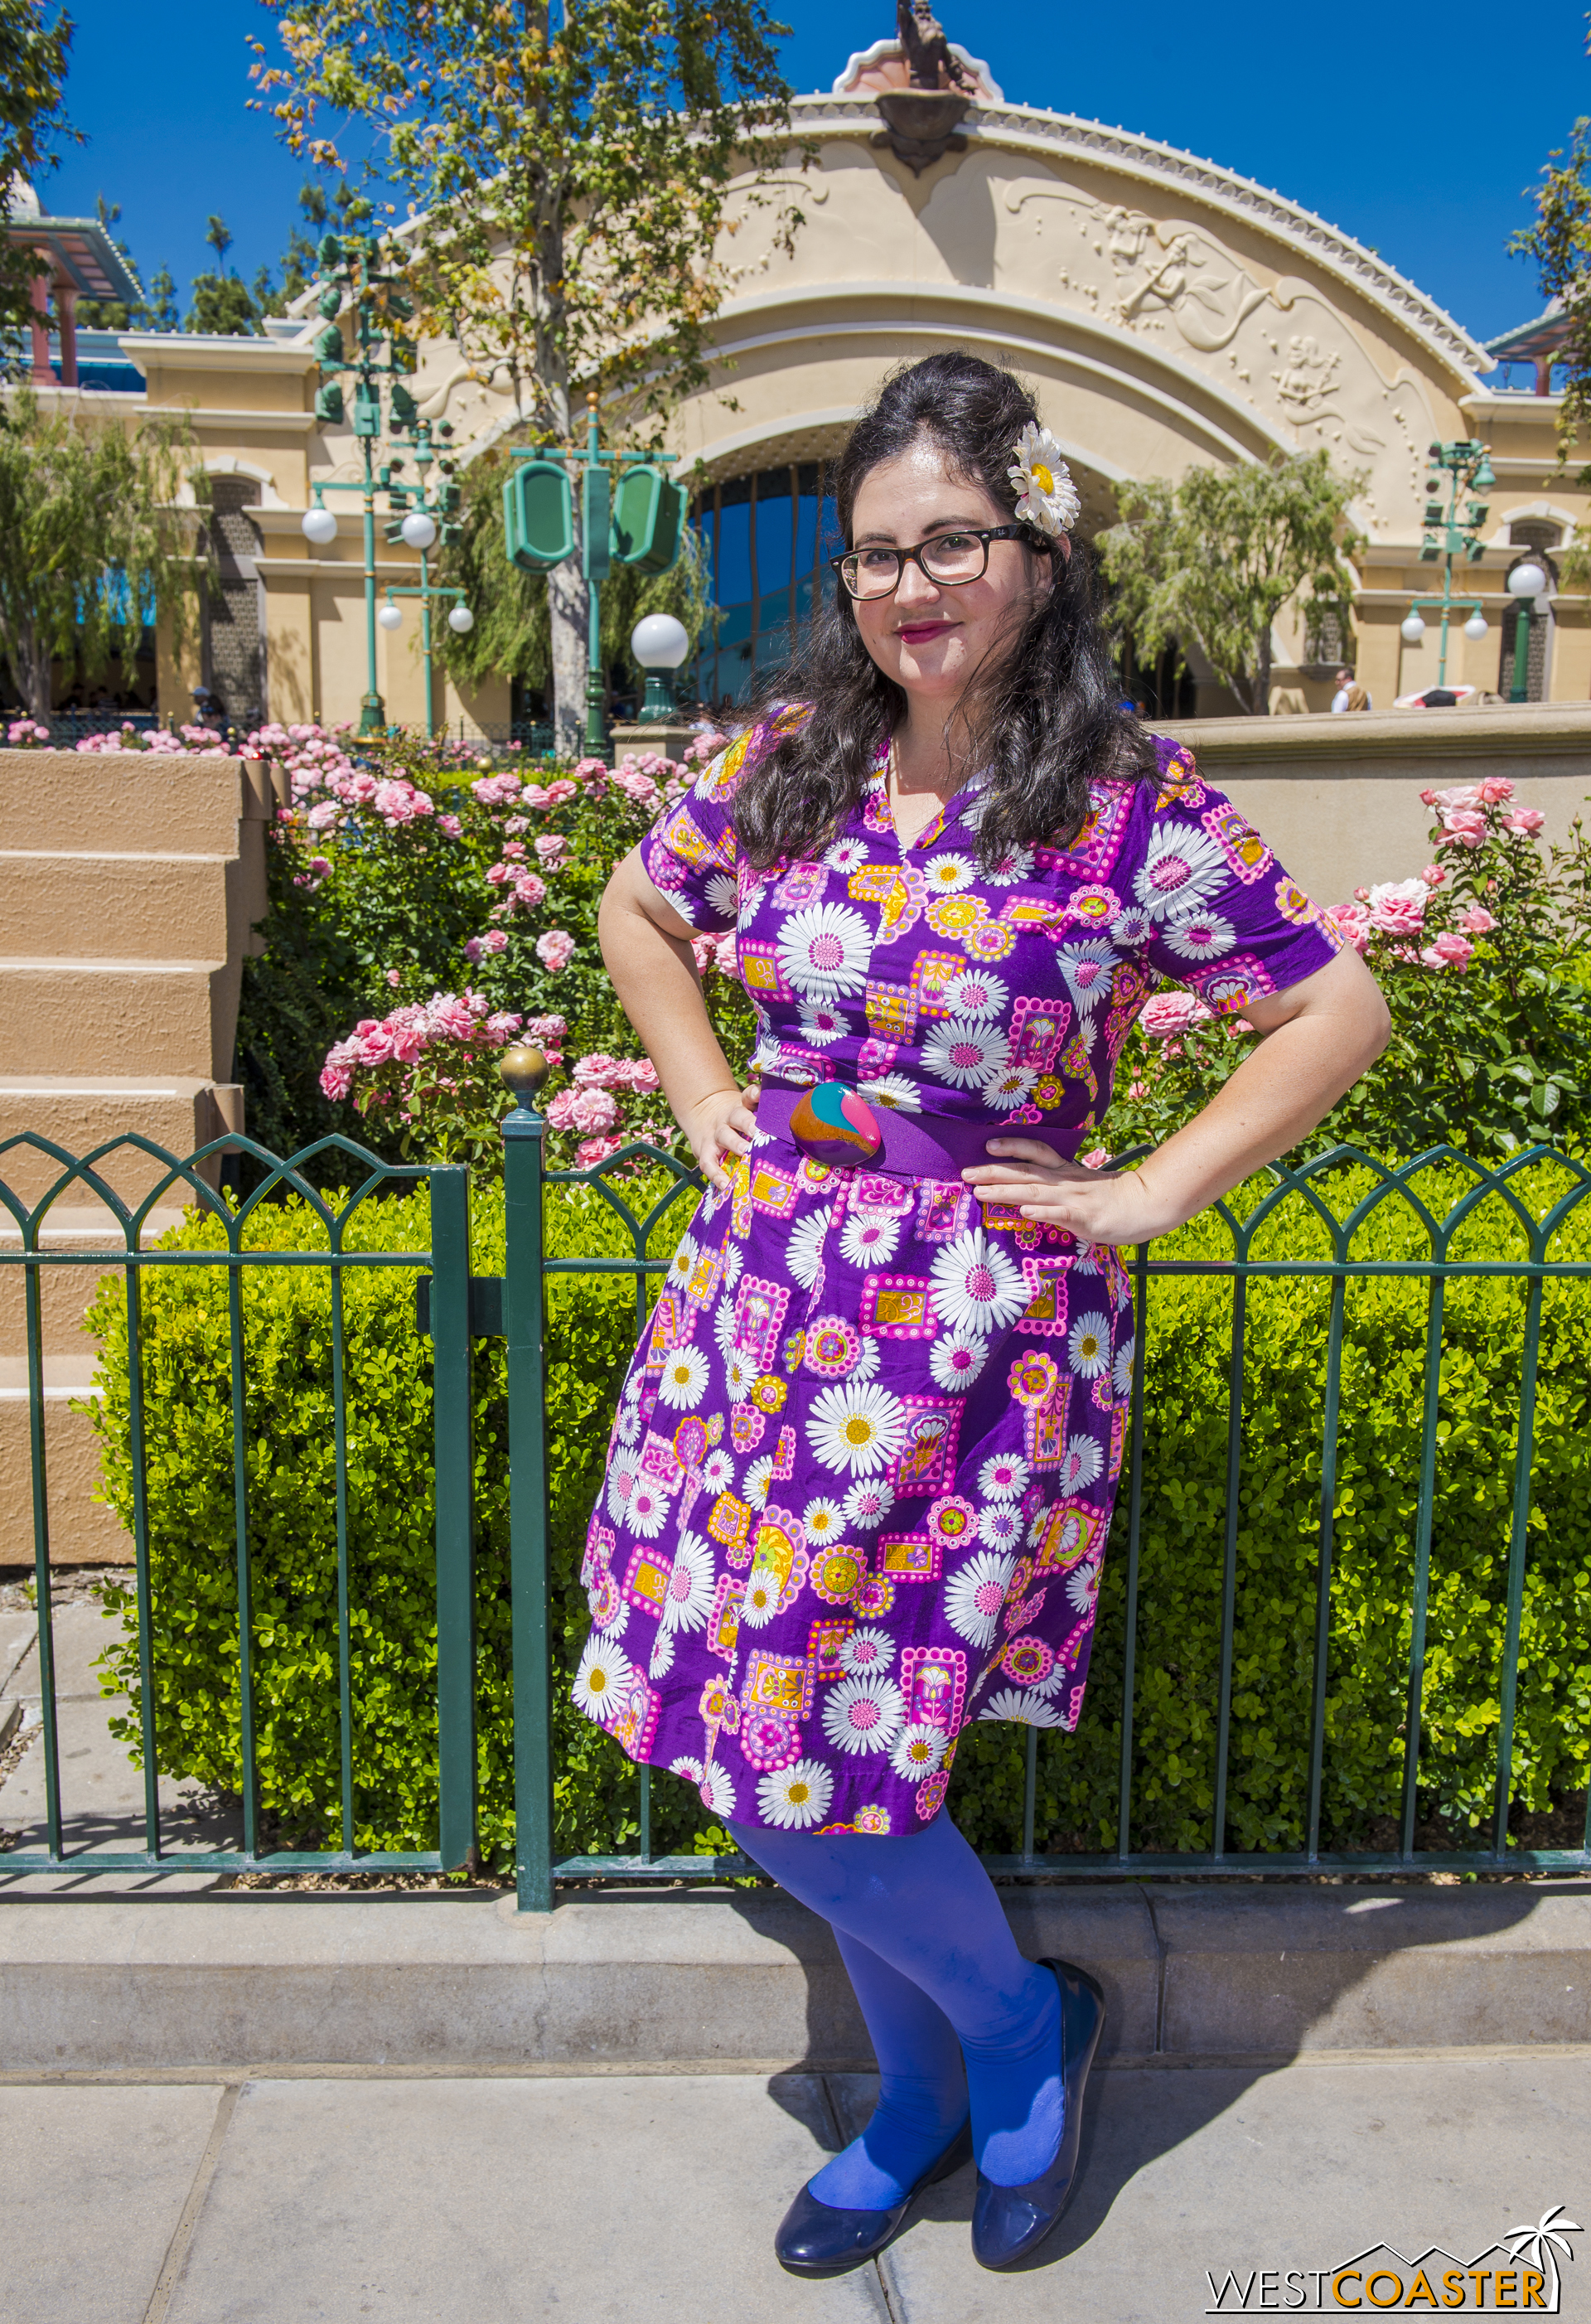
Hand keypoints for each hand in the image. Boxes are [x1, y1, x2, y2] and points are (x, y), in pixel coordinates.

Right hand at [680, 1083, 759, 1190]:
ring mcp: (715, 1134)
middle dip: (747, 1123)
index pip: (748, 1096)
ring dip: (734, 1143)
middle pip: (737, 1116)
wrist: (703, 1113)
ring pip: (723, 1136)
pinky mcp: (704, 1151)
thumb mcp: (748, 1110)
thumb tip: (798, 1125)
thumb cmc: (737, 1118)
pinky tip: (726, 1185)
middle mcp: (728, 1118)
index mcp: (742, 1107)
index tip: (760, 1094)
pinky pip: (708, 1163)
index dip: (754, 1094)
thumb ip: (767, 1116)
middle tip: (758, 1131)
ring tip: (745, 1152)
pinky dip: (716, 1175)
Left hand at [962, 1138, 1184, 1245]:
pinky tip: (1024, 1212)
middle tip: (965, 1172)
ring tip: (981, 1191)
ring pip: (1035, 1192)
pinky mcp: (1085, 1217)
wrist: (1147, 1205)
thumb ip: (1057, 1187)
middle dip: (994, 1171)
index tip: (987, 1145)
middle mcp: (1066, 1181)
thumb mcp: (1082, 1185)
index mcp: (1066, 1172)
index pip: (1036, 1153)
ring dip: (1006, 1191)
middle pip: (1026, 1172)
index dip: (1012, 1147)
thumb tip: (1027, 1193)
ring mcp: (1075, 1198)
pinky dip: (1042, 1212)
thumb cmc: (1112, 1199)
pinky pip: (1060, 1214)